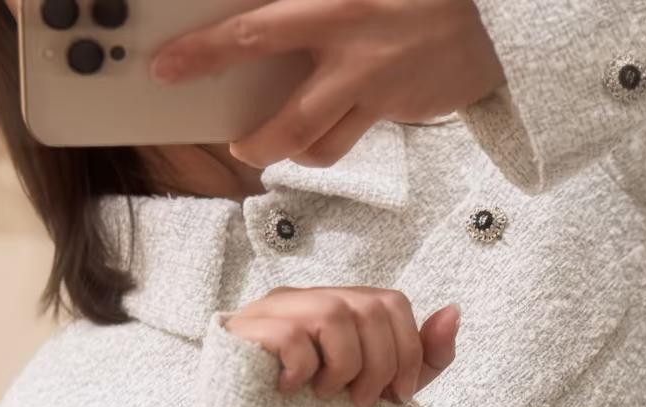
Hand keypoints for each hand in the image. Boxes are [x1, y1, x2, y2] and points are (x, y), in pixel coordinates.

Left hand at [151, 0, 505, 167]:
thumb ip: (303, 4)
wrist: (479, 19)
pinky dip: (328, 144)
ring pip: (321, 142)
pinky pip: (351, 137)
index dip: (205, 53)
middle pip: (290, 118)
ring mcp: (375, 87)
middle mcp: (351, 53)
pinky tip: (320, 136)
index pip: (251, 33)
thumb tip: (259, 14)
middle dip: (256, 141)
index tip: (167, 68)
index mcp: (332, 6)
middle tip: (236, 146)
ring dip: (293, 152)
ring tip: (275, 147)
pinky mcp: (396, 108)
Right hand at [225, 287, 459, 406]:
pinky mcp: (242, 331)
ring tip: (327, 397)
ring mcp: (272, 310)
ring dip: (345, 367)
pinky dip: (303, 369)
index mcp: (339, 307)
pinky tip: (293, 391)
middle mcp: (307, 298)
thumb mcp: (383, 387)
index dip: (408, 350)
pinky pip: (290, 334)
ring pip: (333, 314)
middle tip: (363, 403)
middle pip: (369, 306)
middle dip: (381, 364)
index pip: (392, 301)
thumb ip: (423, 355)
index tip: (398, 397)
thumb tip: (455, 310)